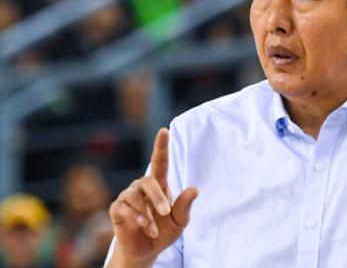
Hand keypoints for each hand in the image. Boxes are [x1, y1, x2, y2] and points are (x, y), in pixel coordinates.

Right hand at [108, 128, 197, 266]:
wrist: (146, 250)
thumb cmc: (165, 231)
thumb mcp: (179, 221)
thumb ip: (184, 206)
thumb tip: (195, 189)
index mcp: (160, 184)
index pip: (160, 161)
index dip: (161, 145)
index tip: (164, 131)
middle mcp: (142, 186)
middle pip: (148, 181)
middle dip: (158, 197)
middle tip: (166, 213)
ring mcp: (128, 196)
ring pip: (135, 196)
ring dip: (147, 214)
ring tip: (154, 229)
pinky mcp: (117, 209)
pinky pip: (124, 208)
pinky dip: (137, 219)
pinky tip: (144, 227)